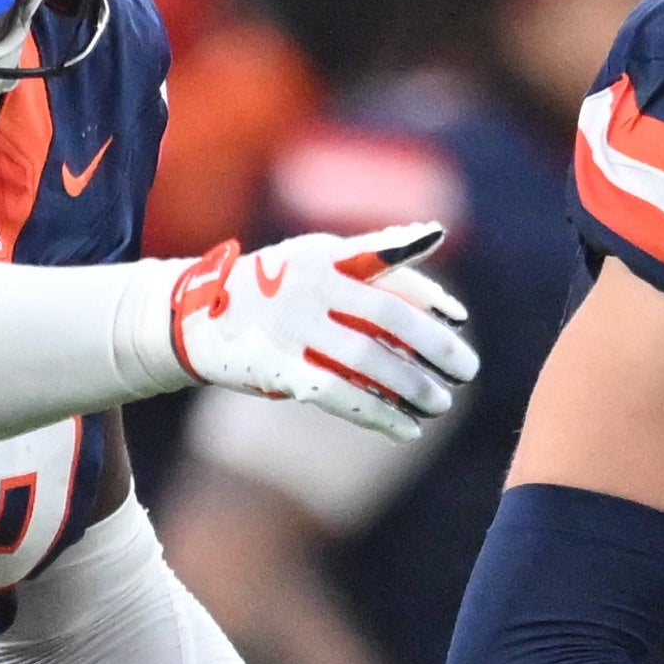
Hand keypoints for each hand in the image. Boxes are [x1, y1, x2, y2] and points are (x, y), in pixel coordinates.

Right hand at [166, 220, 475, 444]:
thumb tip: (435, 234)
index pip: (391, 273)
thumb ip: (372, 252)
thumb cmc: (271, 286)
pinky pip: (339, 394)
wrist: (195, 317)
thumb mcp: (315, 256)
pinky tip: (406, 430)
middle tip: (468, 371)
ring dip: (411, 386)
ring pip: (368, 360)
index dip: (430, 298)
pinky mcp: (278, 368)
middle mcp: (310, 286)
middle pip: (389, 318)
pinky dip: (377, 414)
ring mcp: (292, 328)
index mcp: (325, 254)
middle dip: (435, 347)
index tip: (461, 320)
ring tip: (440, 403)